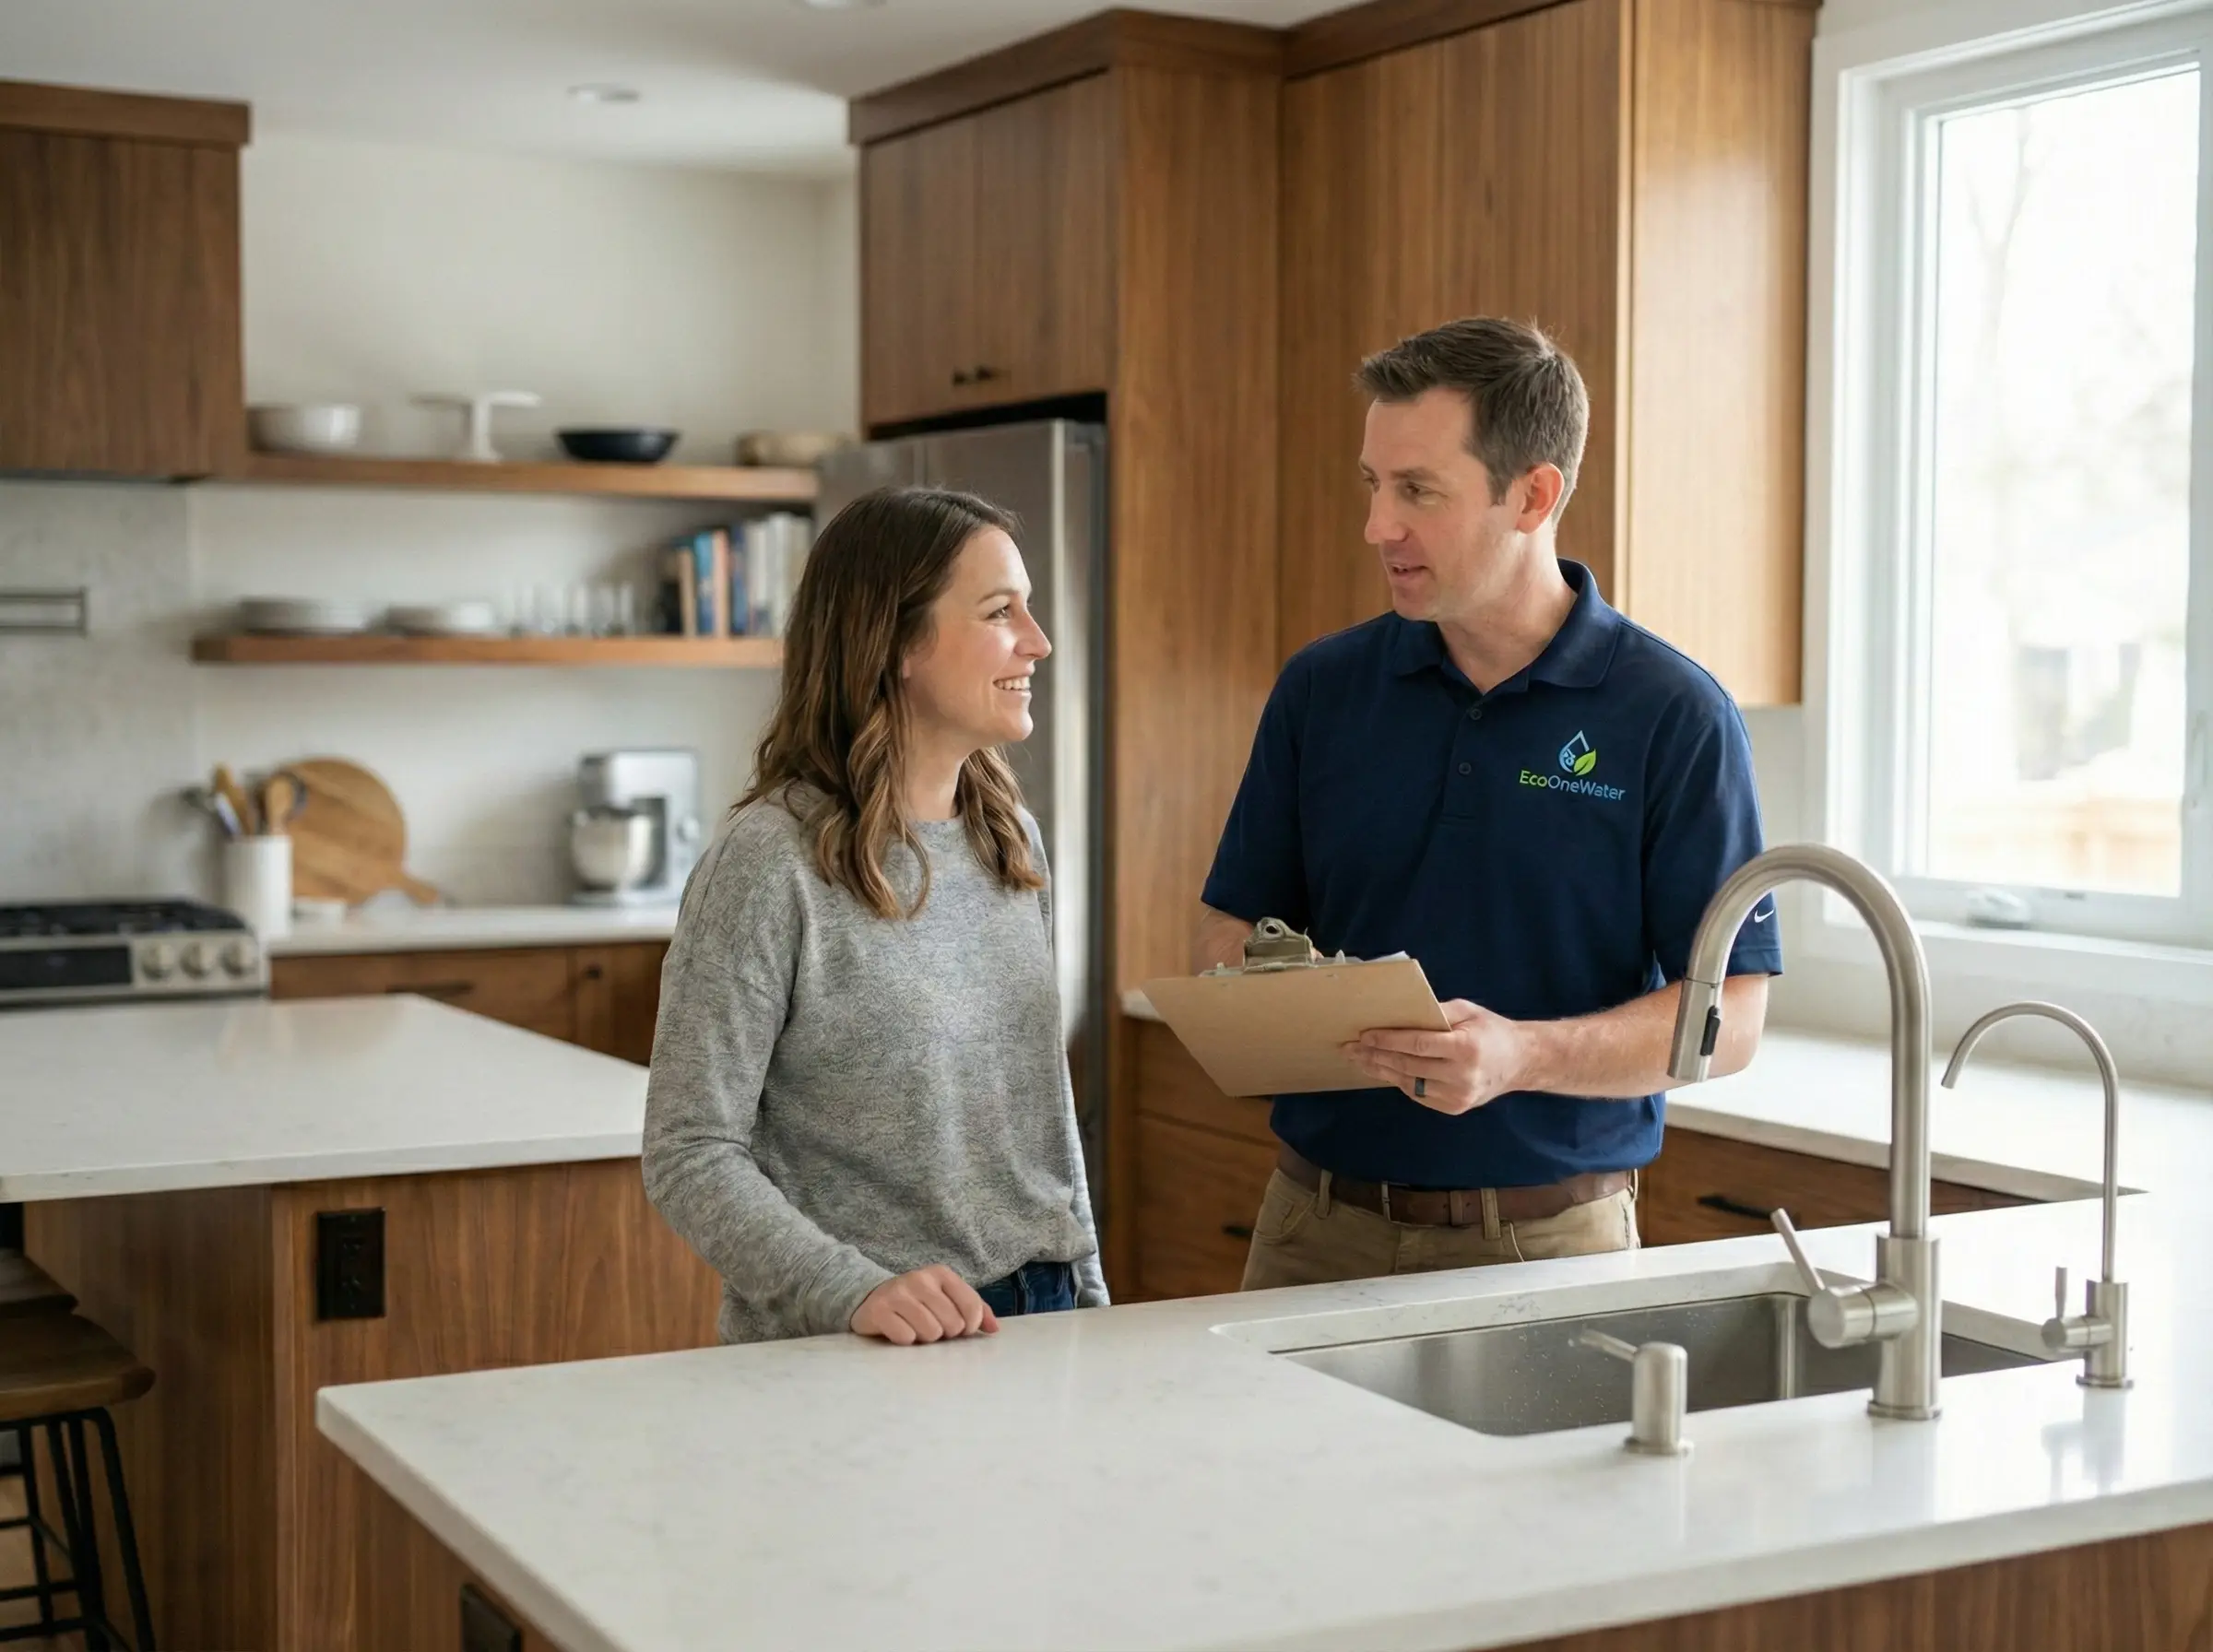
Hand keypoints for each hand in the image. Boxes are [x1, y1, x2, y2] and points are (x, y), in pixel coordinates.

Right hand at [850, 1266, 999, 1345]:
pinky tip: (899, 1330)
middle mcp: (919, 1278)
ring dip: (924, 1338)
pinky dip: (905, 1340)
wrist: (871, 1298)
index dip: (971, 1325)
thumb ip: (974, 1310)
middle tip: (932, 1326)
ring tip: (916, 1328)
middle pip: (952, 1323)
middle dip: (945, 1333)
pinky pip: (906, 1338)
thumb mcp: (946, 1298)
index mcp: (941, 1273)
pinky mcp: (879, 1310)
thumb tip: (994, 1329)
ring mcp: (897, 1293)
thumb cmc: (917, 1302)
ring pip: (930, 1332)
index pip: (971, 1306)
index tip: (961, 1329)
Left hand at [1342, 999, 1530, 1115]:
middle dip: (1376, 1056)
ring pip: (1409, 1083)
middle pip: (1408, 1066)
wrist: (1521, 1062)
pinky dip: (1399, 1081)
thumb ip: (1437, 1011)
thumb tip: (1402, 1011)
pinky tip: (1383, 1070)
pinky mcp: (1454, 1108)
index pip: (1418, 1044)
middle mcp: (1461, 1076)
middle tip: (1351, 1048)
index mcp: (1465, 1048)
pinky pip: (1419, 1094)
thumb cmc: (1492, 1031)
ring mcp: (1458, 1096)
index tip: (1365, 1035)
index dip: (1388, 1040)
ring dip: (1381, 1071)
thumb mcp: (1468, 1011)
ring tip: (1359, 1060)